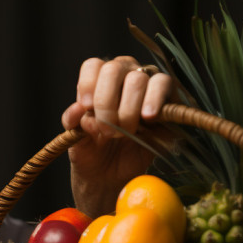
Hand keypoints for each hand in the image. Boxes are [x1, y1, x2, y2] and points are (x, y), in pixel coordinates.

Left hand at [61, 56, 172, 217]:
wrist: (112, 176)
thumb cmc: (92, 151)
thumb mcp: (76, 139)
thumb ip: (74, 122)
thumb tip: (81, 110)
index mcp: (98, 80)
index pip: (93, 66)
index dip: (88, 85)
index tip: (86, 108)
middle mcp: (123, 75)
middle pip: (114, 69)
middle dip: (106, 104)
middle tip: (106, 131)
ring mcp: (146, 83)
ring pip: (138, 78)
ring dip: (128, 109)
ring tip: (126, 132)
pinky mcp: (167, 97)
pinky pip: (164, 85)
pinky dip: (154, 100)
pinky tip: (148, 117)